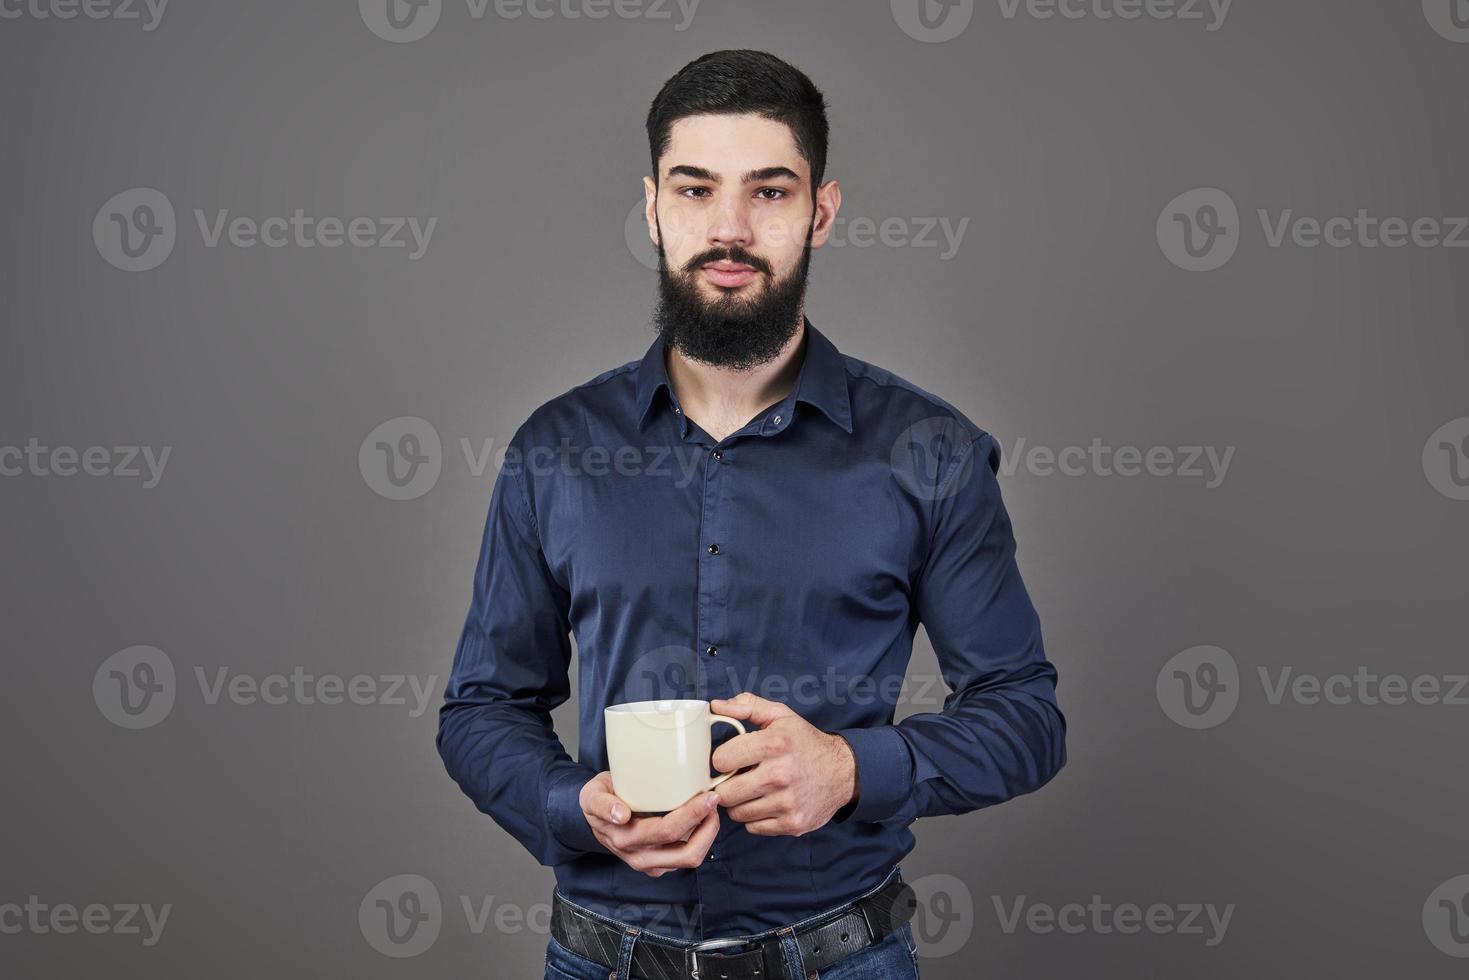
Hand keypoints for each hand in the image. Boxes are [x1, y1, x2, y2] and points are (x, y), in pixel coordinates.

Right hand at [578, 772, 721, 876]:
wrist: (594, 816)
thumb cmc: (601, 798)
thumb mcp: (593, 794)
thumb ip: (602, 804)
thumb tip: (620, 815)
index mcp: (624, 838)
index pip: (666, 831)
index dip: (692, 814)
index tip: (707, 795)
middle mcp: (639, 856)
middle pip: (686, 852)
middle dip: (708, 826)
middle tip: (714, 799)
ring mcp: (651, 864)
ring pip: (691, 859)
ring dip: (707, 834)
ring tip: (710, 808)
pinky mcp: (660, 865)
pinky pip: (688, 857)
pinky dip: (701, 839)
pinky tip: (702, 817)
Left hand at [708, 692, 857, 836]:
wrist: (843, 772)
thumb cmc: (805, 742)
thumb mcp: (780, 715)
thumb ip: (747, 706)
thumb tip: (716, 706)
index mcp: (774, 744)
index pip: (720, 760)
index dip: (721, 759)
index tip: (730, 759)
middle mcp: (780, 774)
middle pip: (725, 792)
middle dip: (727, 785)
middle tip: (738, 778)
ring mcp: (787, 802)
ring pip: (737, 813)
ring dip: (740, 803)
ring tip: (753, 789)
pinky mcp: (792, 824)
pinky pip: (753, 827)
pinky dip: (755, 818)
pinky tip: (766, 802)